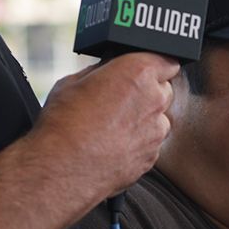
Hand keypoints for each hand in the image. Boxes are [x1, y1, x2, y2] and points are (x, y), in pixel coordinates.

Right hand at [33, 52, 178, 198]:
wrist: (62, 169)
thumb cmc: (64, 125)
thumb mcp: (72, 81)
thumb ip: (100, 73)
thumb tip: (106, 71)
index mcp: (139, 73)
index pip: (166, 60)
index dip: (153, 65)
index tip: (142, 70)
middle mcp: (154, 100)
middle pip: (164, 89)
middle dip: (147, 91)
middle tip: (119, 98)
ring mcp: (156, 131)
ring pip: (159, 118)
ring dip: (144, 119)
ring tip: (113, 125)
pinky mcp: (152, 156)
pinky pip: (151, 143)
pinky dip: (138, 142)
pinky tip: (113, 144)